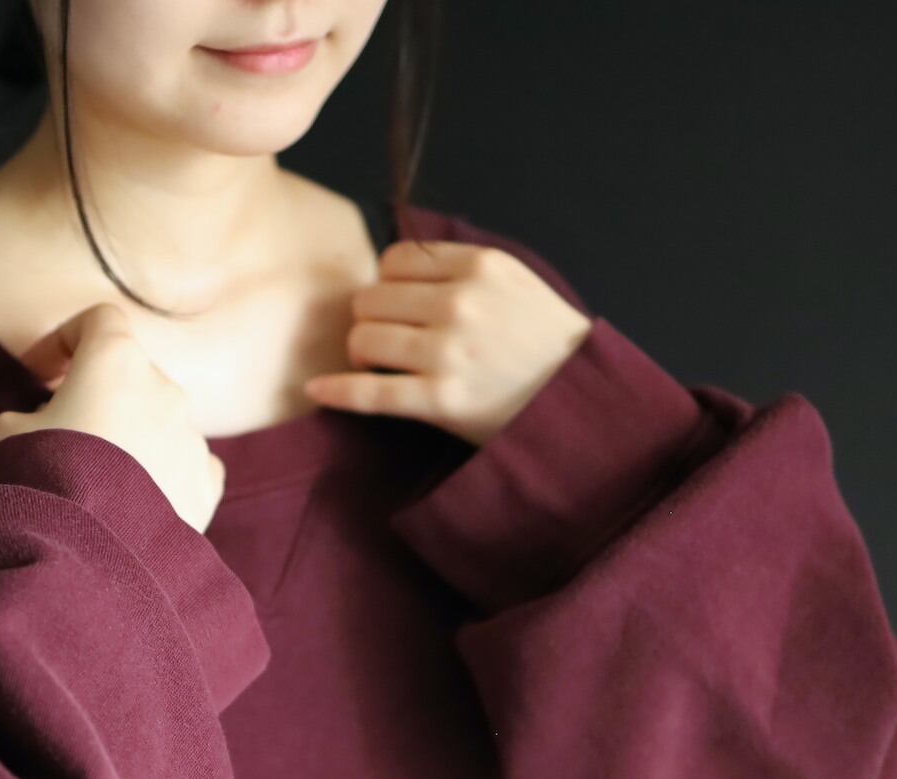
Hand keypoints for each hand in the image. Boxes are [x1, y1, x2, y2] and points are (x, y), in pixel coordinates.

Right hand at [0, 303, 226, 534]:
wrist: (86, 557)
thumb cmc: (42, 483)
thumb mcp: (6, 435)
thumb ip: (26, 414)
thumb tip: (42, 424)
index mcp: (117, 361)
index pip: (99, 321)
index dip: (64, 341)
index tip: (39, 375)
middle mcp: (165, 389)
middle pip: (132, 375)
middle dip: (99, 396)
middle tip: (64, 434)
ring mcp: (193, 437)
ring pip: (161, 422)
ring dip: (133, 437)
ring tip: (98, 480)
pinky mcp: (206, 485)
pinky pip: (187, 464)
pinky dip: (165, 474)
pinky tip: (138, 501)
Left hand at [301, 241, 593, 447]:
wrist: (578, 399)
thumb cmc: (540, 343)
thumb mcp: (511, 283)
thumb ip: (457, 269)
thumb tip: (392, 267)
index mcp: (478, 266)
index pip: (394, 260)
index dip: (387, 285)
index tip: (397, 307)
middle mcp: (460, 303)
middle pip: (370, 298)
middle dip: (370, 320)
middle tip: (385, 342)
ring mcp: (448, 353)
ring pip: (364, 339)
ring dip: (361, 354)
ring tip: (377, 366)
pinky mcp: (440, 400)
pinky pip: (369, 392)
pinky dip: (337, 390)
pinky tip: (318, 389)